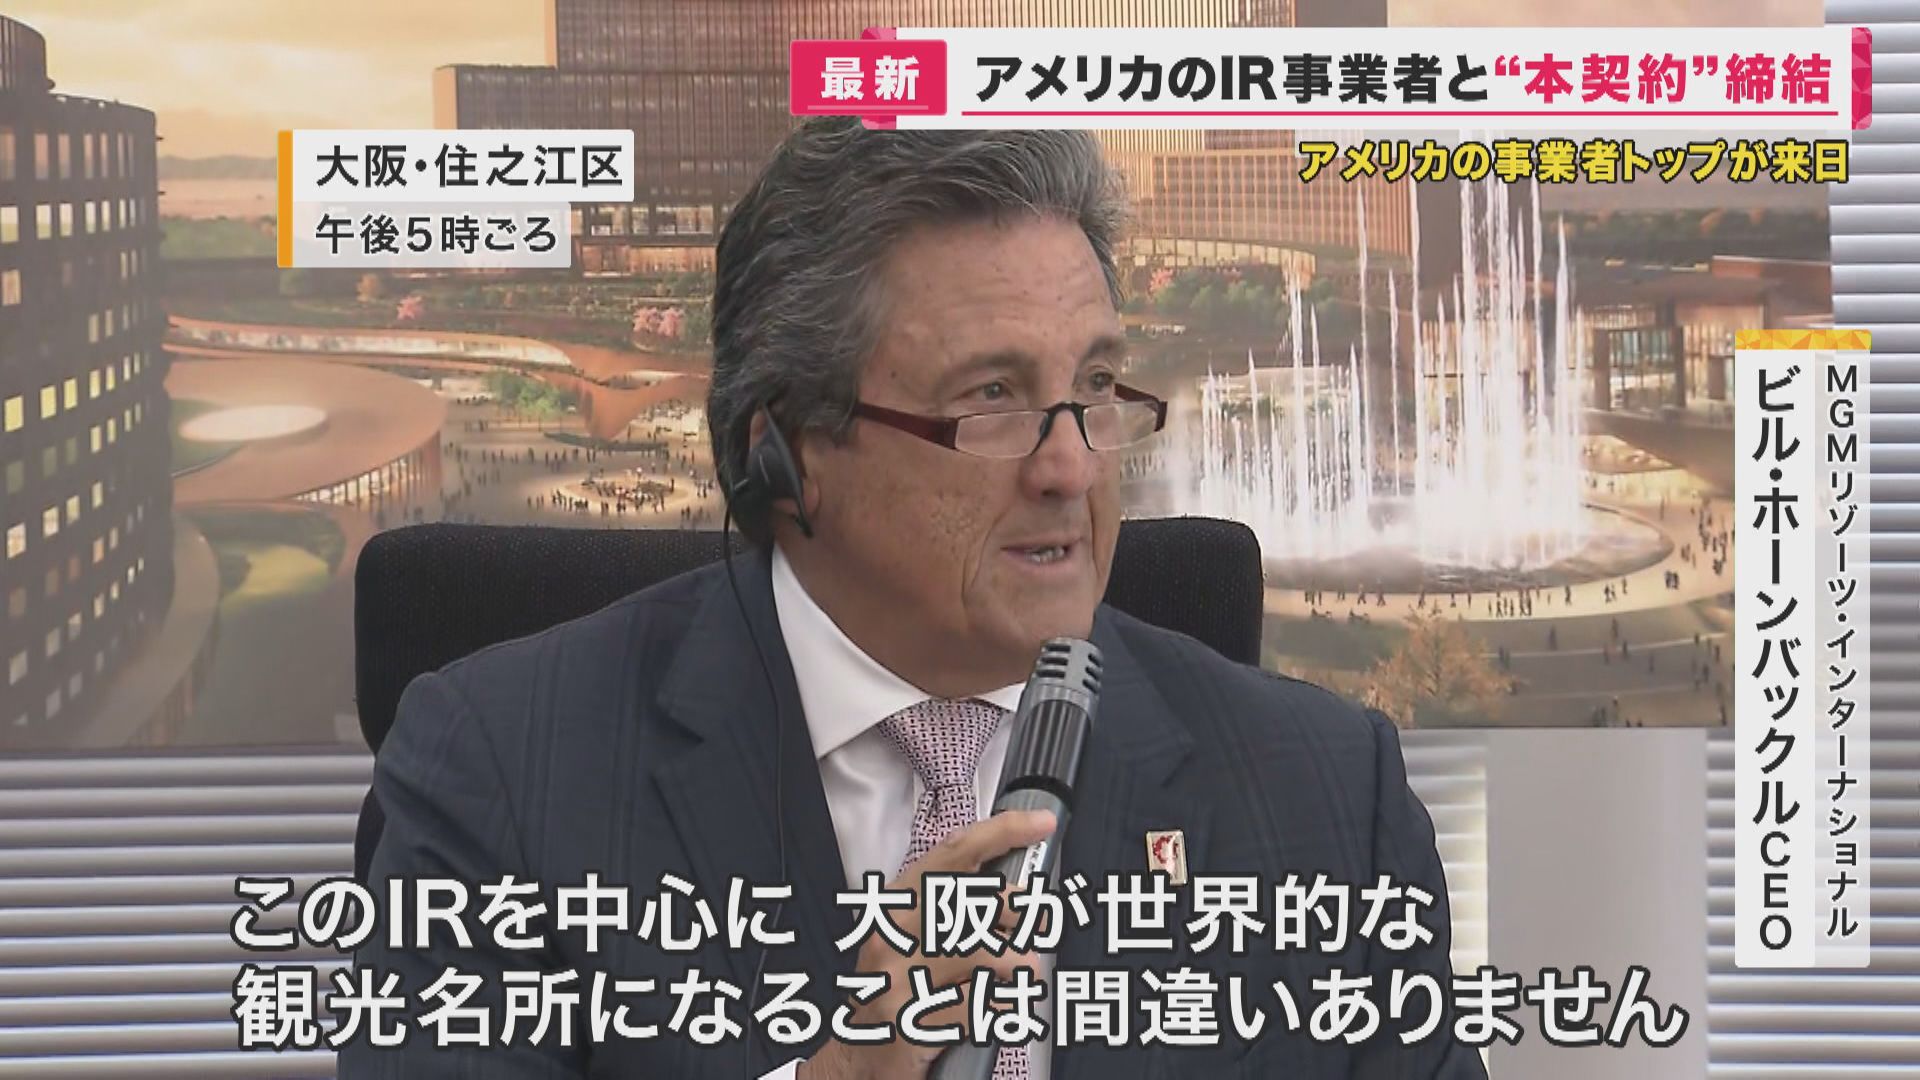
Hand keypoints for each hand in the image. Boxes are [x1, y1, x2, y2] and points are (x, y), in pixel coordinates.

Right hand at [798, 809, 1055, 1079]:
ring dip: (1021, 969)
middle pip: (984, 902)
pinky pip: (987, 1007)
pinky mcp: (914, 1021)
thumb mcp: (910, 938)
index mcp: (896, 904)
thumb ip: (951, 910)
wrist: (856, 1059)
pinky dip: (1006, 1010)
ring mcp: (901, 978)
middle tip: (1039, 927)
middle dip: (1026, 915)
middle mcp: (894, 934)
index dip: (1002, 833)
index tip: (1040, 824)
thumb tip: (1018, 893)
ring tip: (1020, 978)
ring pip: (993, 956)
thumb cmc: (894, 991)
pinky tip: (998, 1012)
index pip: (954, 853)